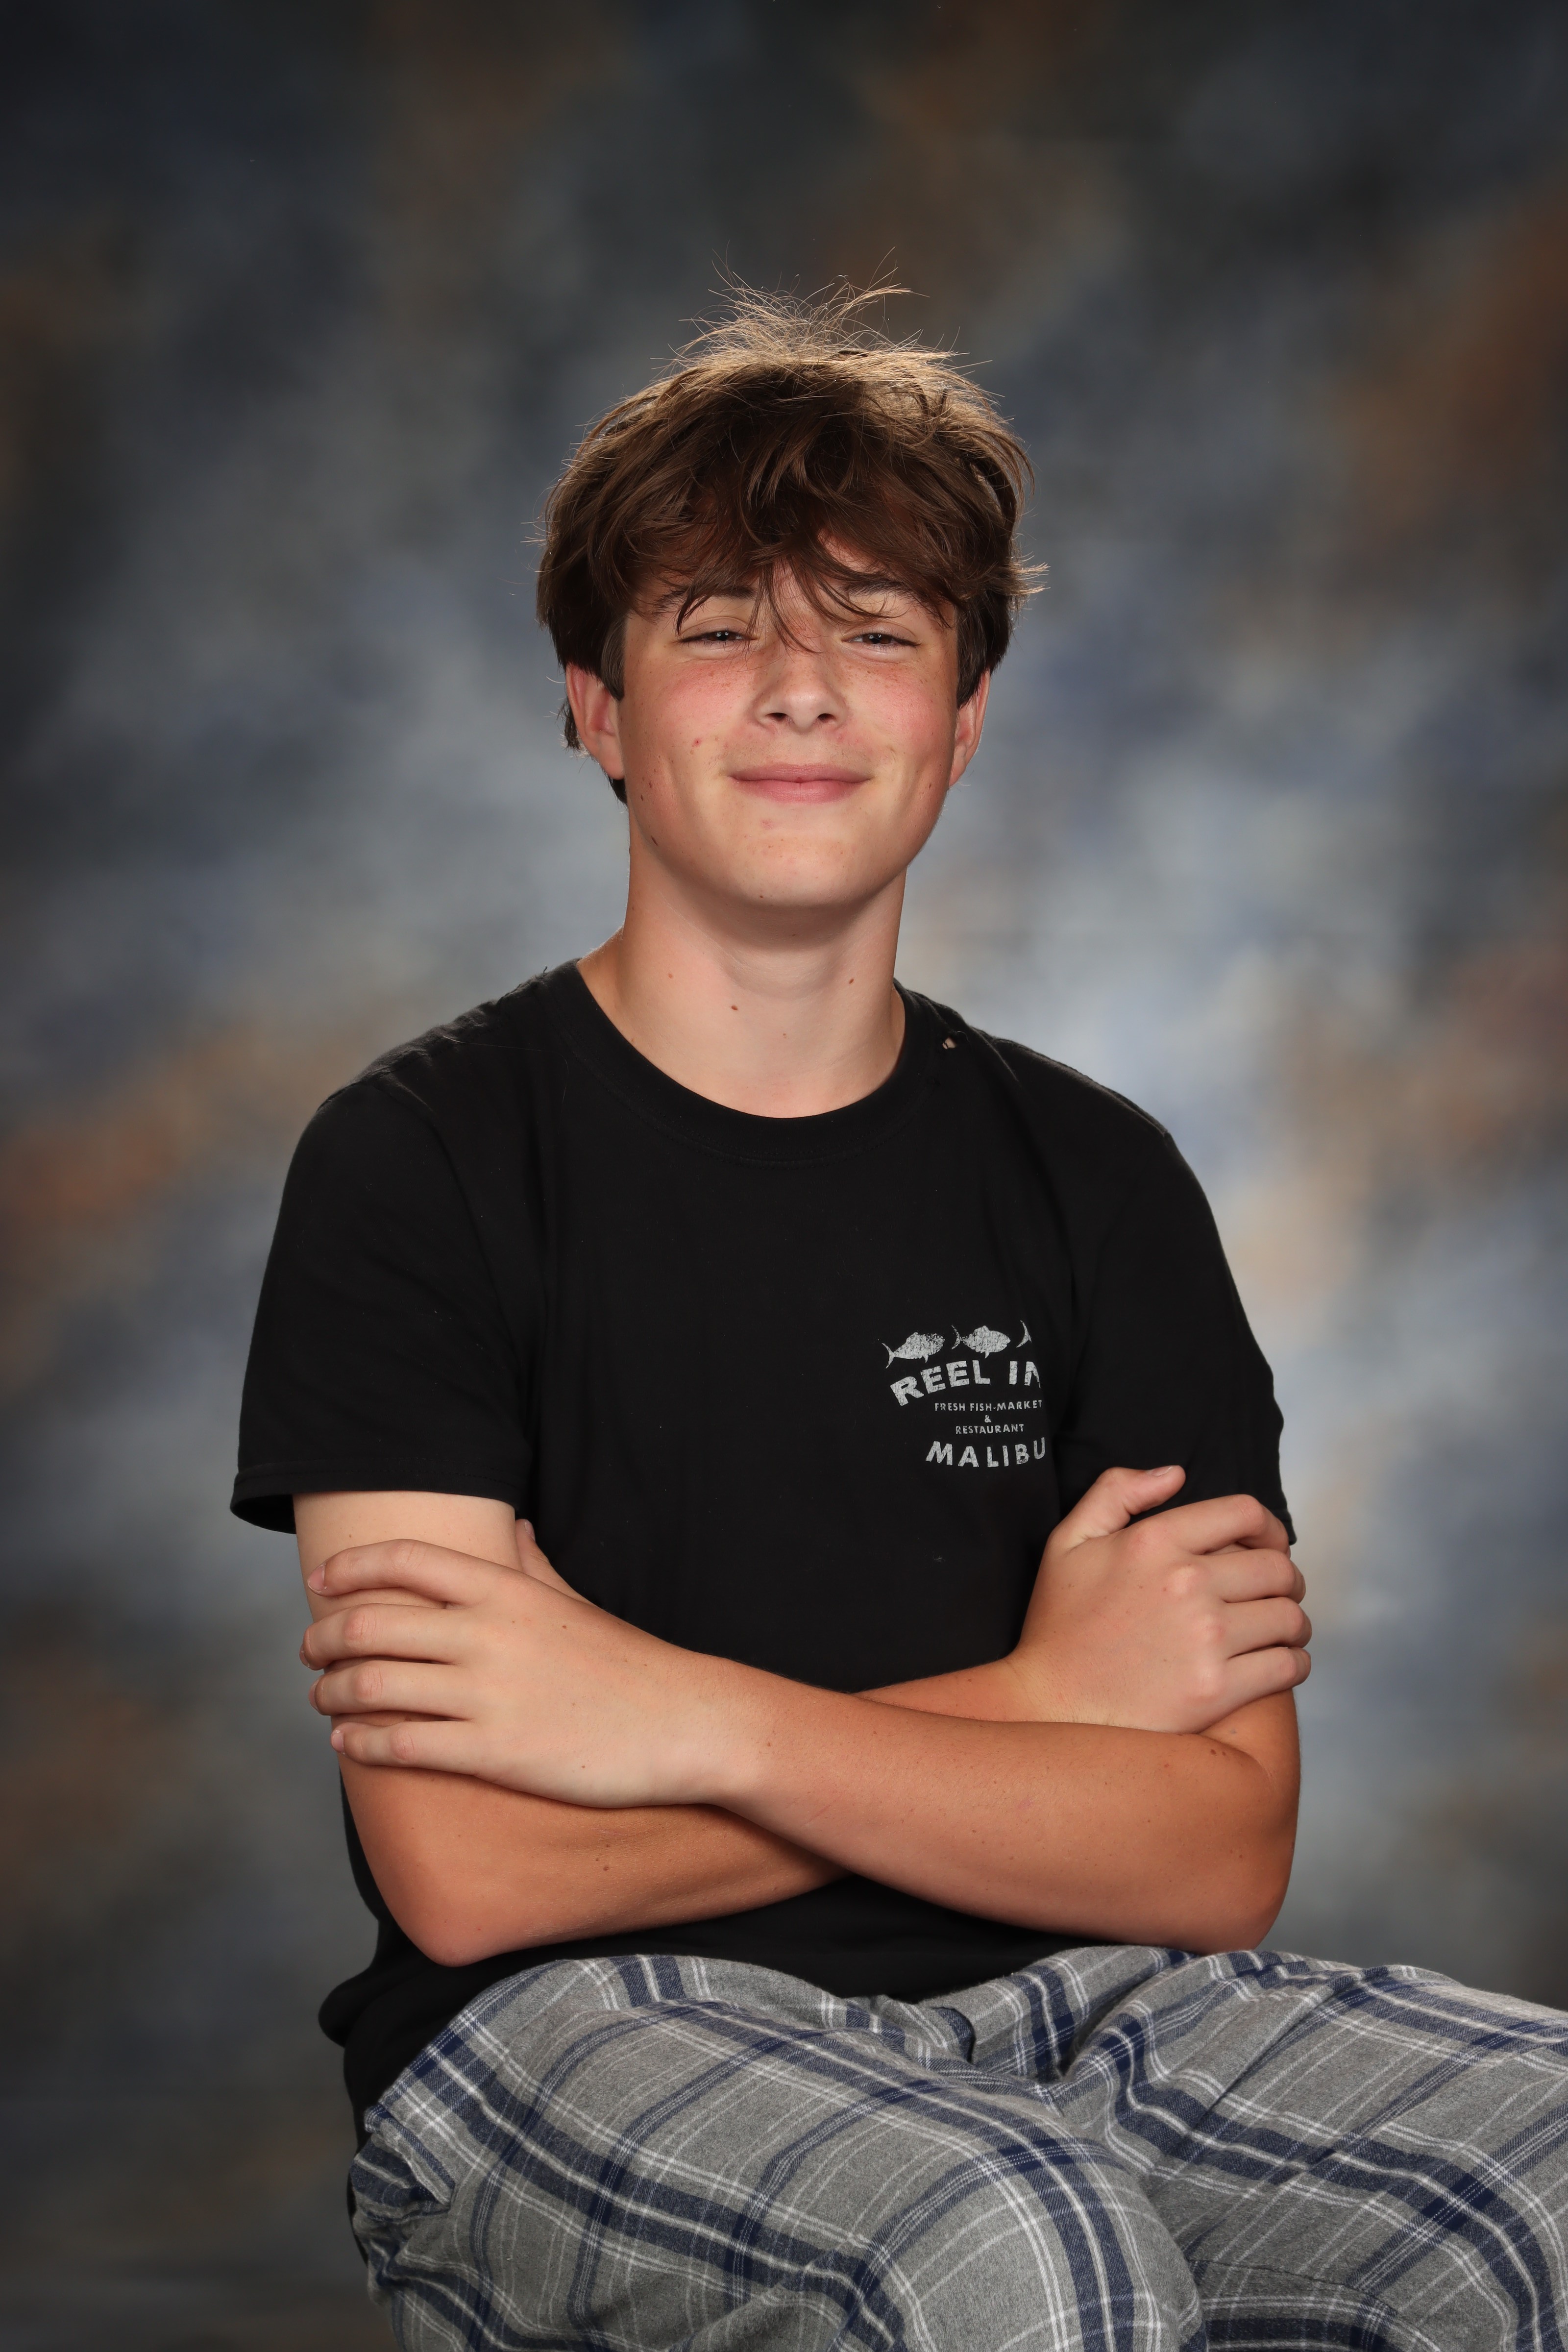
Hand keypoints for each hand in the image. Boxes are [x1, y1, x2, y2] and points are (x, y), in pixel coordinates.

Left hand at [299, 1522, 745, 1804]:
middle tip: (310, 1651)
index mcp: (505, 1589)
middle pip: (371, 1623)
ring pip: (373, 1686)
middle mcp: (487, 1633)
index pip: (404, 1559)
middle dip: (323, 1638)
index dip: (350, 1567)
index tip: (321, 1583)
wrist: (680, 1721)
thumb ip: (530, 1564)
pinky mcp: (493, 1752)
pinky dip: (359, 1743)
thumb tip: (511, 1530)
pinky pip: (400, 1745)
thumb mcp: (572, 1599)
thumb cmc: (624, 1662)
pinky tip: (348, 1744)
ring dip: (330, 1693)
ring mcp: (488, 1694)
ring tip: (322, 1698)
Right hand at [1005, 1466, 1309, 1733]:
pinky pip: (1288, 1666)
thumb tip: (1176, 1473)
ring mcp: (1205, 1638)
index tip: (1269, 1545)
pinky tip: (1278, 1663)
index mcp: (1154, 1540)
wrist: (1049, 1709)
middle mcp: (1186, 1583)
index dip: (1269, 1527)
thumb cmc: (1060, 1627)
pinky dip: (1294, 1663)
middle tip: (1278, 1595)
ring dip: (1293, 1623)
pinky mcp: (1217, 1689)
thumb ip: (1116, 1491)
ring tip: (1280, 1632)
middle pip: (1277, 1567)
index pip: (1245, 1513)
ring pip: (1289, 1617)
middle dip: (1286, 1579)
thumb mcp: (1069, 1541)